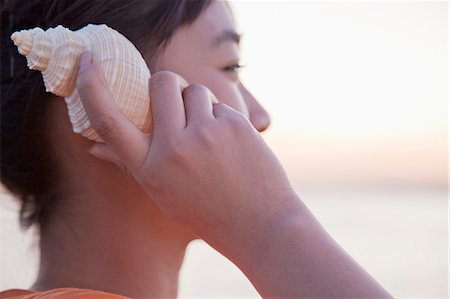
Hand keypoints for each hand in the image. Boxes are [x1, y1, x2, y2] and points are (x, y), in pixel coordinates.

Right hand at [77, 53, 393, 298]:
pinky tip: (230, 144)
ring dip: (198, 102)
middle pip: (162, 82)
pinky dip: (221, 117)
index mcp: (149, 168)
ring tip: (208, 132)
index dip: (92, 86)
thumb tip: (93, 147)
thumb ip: (130, 163)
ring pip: (195, 88)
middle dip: (168, 83)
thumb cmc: (206, 211)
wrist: (259, 225)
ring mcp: (205, 134)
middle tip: (176, 99)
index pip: (108, 120)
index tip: (87, 61)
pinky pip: (221, 103)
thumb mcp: (161, 192)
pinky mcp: (234, 125)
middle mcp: (173, 148)